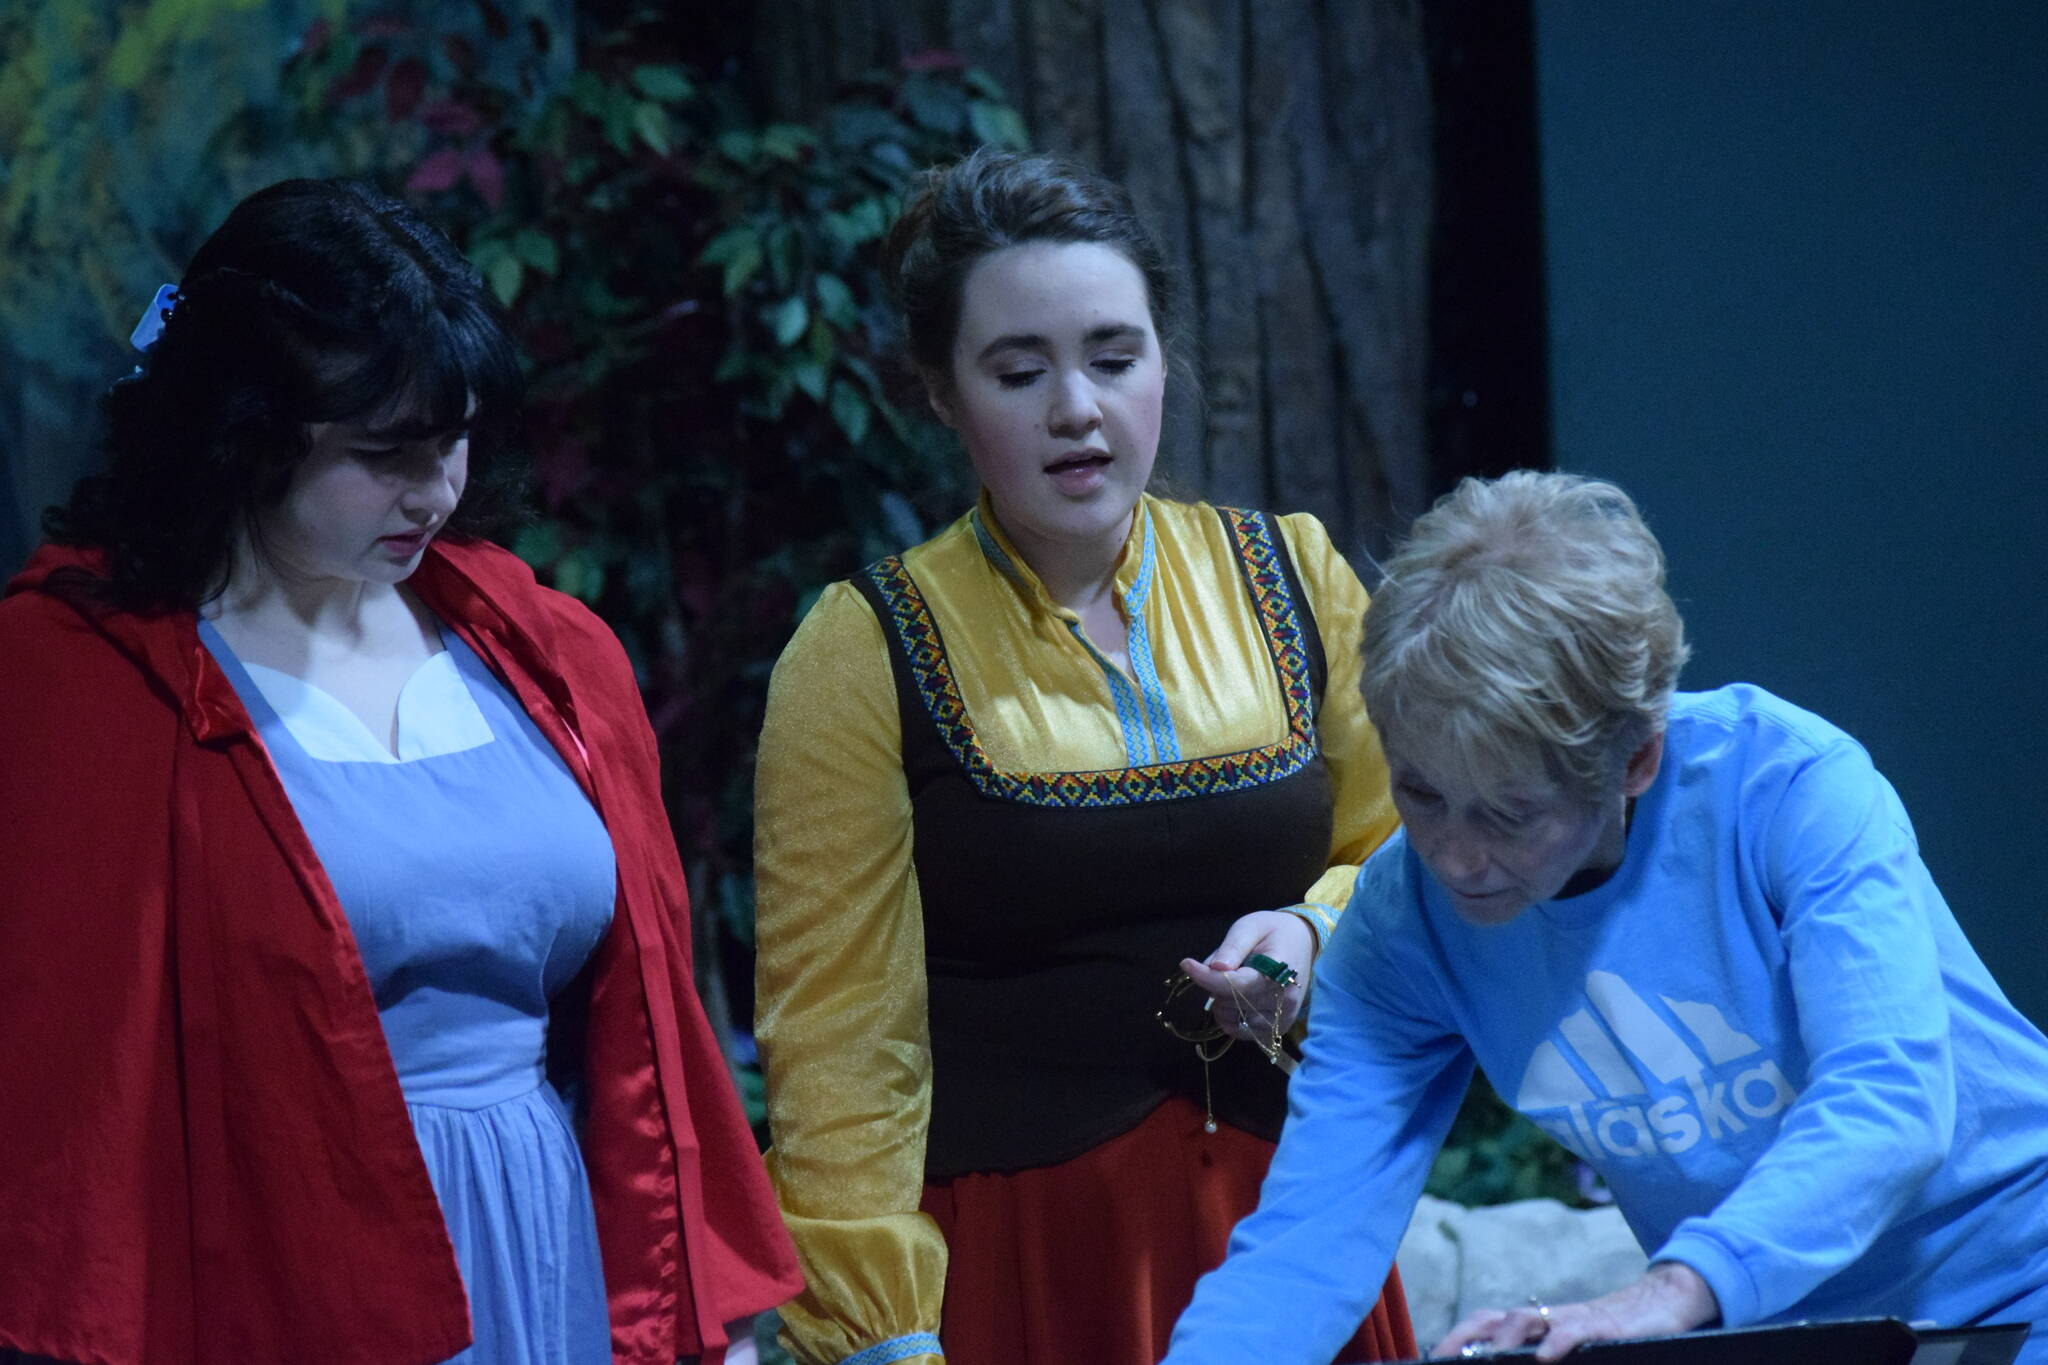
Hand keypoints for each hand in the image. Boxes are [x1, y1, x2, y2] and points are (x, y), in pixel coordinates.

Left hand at [1179, 910, 1317, 1046]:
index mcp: (1280, 971)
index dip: (1207, 978)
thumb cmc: (1273, 932)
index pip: (1237, 985)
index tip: (1186, 963)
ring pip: (1231, 1019)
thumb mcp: (1250, 927)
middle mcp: (1283, 1001)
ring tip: (1236, 979)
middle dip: (1216, 983)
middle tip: (1226, 964)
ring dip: (1222, 1001)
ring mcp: (1281, 1019)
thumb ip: (1233, 947)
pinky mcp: (1276, 1030)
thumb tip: (1215, 968)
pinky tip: (1237, 997)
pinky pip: (1240, 1030)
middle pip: (1230, 1002)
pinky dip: (1230, 1016)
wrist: (1302, 944)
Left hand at [1429, 1263, 1718, 1360]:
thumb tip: (1516, 1361)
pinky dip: (1558, 1342)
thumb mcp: (1575, 1343)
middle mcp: (1551, 1317)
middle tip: (1444, 1357)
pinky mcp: (1605, 1327)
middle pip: (1497, 1317)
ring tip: (1489, 1356)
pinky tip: (1545, 1357)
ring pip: (1530, 1318)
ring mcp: (1576, 1319)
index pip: (1489, 1322)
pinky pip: (1576, 1330)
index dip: (1460, 1336)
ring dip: (1505, 1337)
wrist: (1665, 1303)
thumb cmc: (1615, 1331)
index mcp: (1541, 1323)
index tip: (1436, 1356)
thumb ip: (1545, 1350)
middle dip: (1467, 1336)